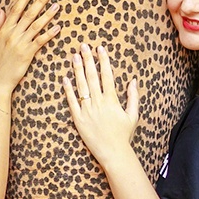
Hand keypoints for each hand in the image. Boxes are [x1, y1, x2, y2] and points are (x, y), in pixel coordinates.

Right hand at [0, 0, 59, 93]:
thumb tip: (1, 11)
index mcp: (3, 31)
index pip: (15, 10)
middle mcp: (12, 35)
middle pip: (28, 14)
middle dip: (39, 1)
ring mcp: (21, 44)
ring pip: (36, 26)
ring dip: (47, 15)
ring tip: (57, 6)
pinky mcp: (28, 54)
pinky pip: (40, 41)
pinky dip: (49, 34)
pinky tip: (58, 27)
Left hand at [65, 43, 140, 169]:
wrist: (113, 153)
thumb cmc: (124, 134)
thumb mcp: (133, 115)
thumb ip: (133, 96)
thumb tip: (133, 80)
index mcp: (112, 100)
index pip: (107, 75)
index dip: (103, 60)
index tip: (100, 48)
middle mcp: (99, 103)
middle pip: (92, 77)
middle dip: (88, 60)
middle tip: (83, 46)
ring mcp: (87, 111)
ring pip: (81, 86)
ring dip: (77, 70)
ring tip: (74, 57)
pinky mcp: (78, 119)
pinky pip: (72, 102)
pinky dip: (68, 90)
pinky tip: (65, 79)